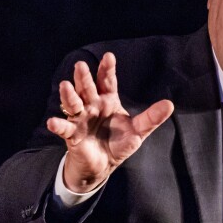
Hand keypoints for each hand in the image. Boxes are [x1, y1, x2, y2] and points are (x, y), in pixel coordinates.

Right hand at [46, 53, 173, 192]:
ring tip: (65, 86)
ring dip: (69, 95)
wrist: (103, 165)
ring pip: (73, 104)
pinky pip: (64, 128)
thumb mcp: (138, 131)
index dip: (107, 70)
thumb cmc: (118, 143)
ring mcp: (81, 119)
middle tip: (81, 66)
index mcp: (108, 101)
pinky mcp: (73, 135)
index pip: (107, 82)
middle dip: (84, 78)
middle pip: (87, 89)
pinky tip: (52, 122)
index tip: (109, 57)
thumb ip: (151, 118)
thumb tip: (169, 104)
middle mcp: (92, 106)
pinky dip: (58, 125)